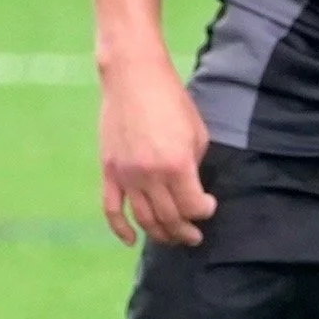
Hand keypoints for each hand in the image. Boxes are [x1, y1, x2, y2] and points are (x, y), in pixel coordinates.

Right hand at [99, 51, 216, 247]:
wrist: (133, 77)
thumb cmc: (171, 99)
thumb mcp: (197, 132)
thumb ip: (194, 165)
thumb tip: (191, 188)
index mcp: (177, 165)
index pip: (192, 207)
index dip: (204, 212)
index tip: (209, 207)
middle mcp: (150, 176)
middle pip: (169, 218)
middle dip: (185, 231)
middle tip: (194, 236)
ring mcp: (126, 176)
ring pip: (143, 219)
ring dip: (160, 234)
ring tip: (172, 238)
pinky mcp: (109, 171)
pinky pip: (111, 209)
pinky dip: (120, 229)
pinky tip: (131, 241)